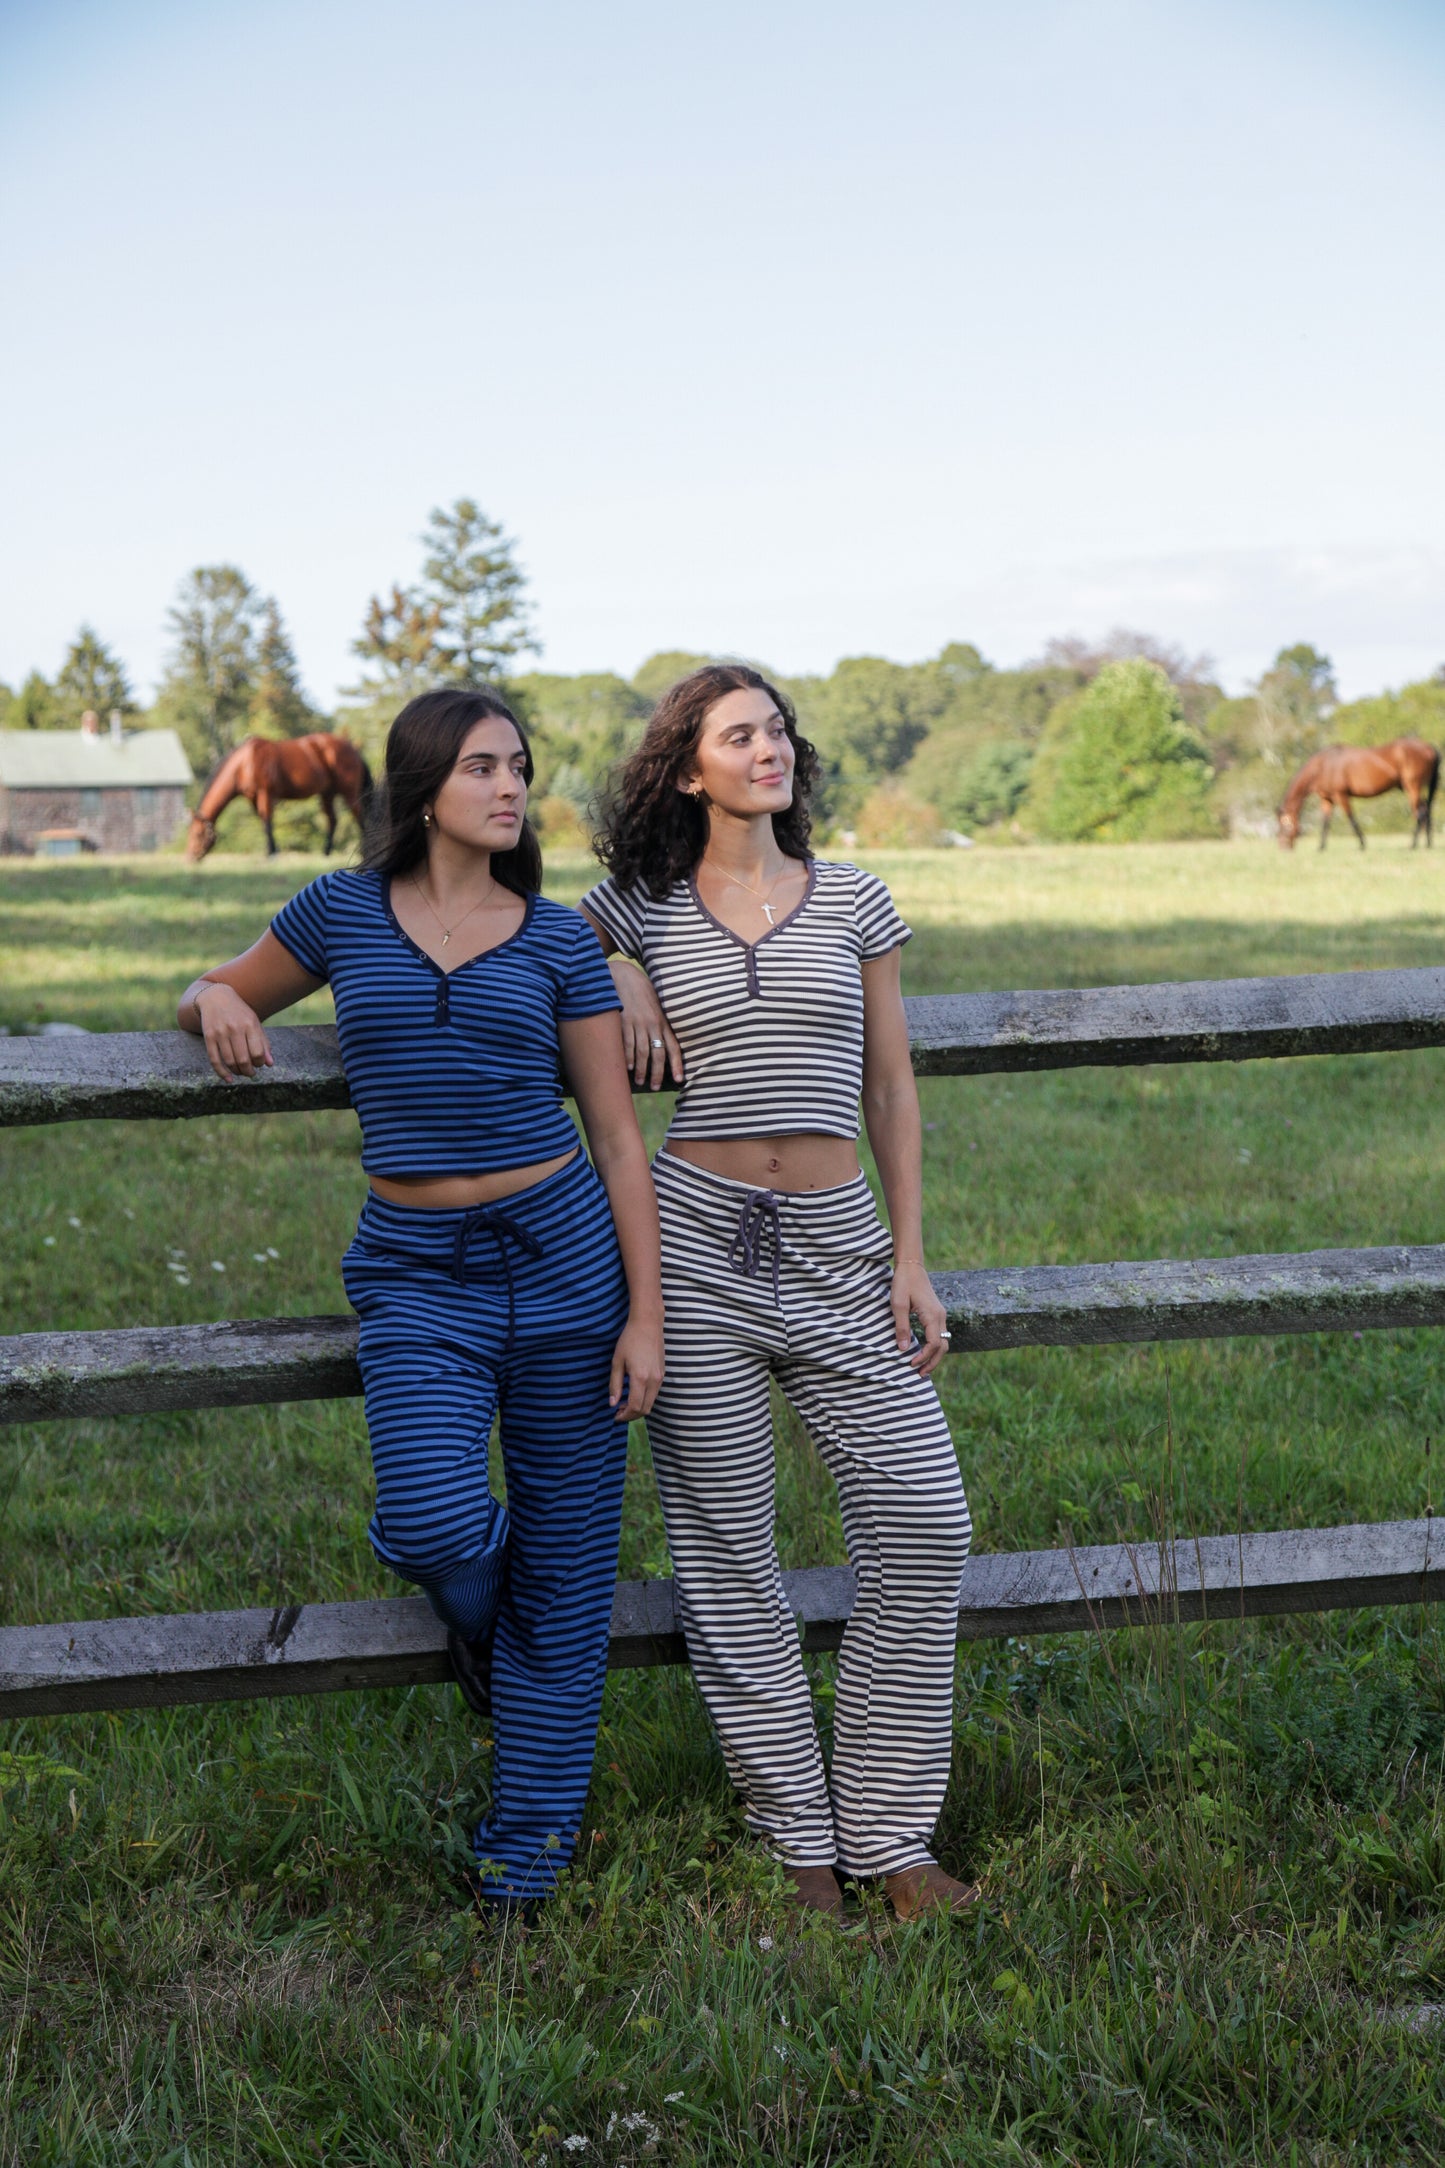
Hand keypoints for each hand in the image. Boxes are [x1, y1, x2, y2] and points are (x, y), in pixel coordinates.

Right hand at [194, 982, 273, 1082]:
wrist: (216, 997)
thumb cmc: (239, 1012)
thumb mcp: (254, 1022)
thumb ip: (263, 1042)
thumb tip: (270, 1064)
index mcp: (249, 1024)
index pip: (257, 1052)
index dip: (260, 1063)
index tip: (259, 1064)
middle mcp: (234, 1028)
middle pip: (243, 1059)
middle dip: (249, 1071)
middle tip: (251, 1073)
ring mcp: (220, 1033)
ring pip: (229, 1061)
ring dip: (237, 1072)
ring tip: (241, 1073)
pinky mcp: (208, 1037)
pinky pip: (214, 1060)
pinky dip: (221, 1072)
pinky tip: (228, 1079)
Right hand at [609, 958, 682, 1090]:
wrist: (624, 976)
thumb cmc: (640, 994)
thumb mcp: (654, 1007)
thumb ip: (658, 1026)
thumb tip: (658, 1048)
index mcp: (663, 1022)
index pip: (674, 1046)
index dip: (677, 1064)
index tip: (680, 1080)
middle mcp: (653, 1024)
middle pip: (658, 1054)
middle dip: (657, 1073)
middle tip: (654, 1087)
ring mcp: (638, 1023)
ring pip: (642, 1052)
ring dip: (641, 1069)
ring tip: (640, 1081)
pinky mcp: (624, 1021)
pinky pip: (627, 1043)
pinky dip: (627, 1057)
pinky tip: (628, 1067)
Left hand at [609, 1309, 664, 1420]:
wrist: (648, 1324)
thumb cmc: (629, 1340)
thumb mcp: (617, 1361)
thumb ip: (614, 1384)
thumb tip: (612, 1404)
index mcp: (640, 1377)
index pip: (635, 1406)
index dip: (624, 1415)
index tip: (614, 1416)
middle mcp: (653, 1380)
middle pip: (645, 1409)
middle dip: (631, 1415)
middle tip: (618, 1413)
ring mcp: (660, 1377)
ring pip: (651, 1403)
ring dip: (638, 1408)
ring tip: (624, 1404)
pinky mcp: (662, 1374)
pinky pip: (654, 1394)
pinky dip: (644, 1399)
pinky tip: (634, 1393)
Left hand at [891, 1261, 948, 1377]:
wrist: (911, 1267)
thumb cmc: (903, 1284)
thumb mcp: (898, 1305)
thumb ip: (902, 1327)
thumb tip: (904, 1349)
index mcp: (933, 1316)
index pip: (934, 1344)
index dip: (924, 1357)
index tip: (910, 1364)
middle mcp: (940, 1317)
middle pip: (943, 1347)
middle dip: (933, 1362)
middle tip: (920, 1374)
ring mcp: (940, 1315)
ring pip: (943, 1342)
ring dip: (934, 1356)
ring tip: (922, 1368)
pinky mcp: (936, 1314)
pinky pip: (939, 1335)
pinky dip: (933, 1347)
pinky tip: (923, 1352)